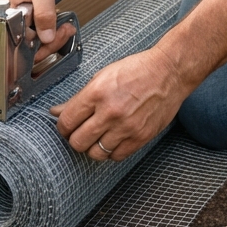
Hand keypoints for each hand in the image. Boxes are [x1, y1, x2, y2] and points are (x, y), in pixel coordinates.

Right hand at [2, 0, 75, 60]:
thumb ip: (44, 13)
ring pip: (37, 41)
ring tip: (65, 28)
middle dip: (49, 42)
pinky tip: (63, 26)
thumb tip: (46, 36)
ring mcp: (23, 19)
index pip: (17, 40)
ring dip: (54, 38)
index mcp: (6, 11)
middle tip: (63, 32)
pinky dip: (54, 32)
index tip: (52, 40)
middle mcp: (12, 18)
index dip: (36, 45)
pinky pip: (42, 33)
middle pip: (28, 44)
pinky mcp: (33, 18)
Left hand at [50, 46, 188, 161]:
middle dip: (75, 138)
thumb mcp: (103, 76)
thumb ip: (80, 98)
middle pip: (78, 142)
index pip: (67, 122)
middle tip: (80, 132)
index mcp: (97, 93)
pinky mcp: (140, 137)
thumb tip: (57, 112)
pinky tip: (113, 139)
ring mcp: (126, 127)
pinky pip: (116, 156)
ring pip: (95, 153)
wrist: (168, 72)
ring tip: (97, 136)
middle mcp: (110, 112)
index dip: (62, 127)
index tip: (65, 126)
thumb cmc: (137, 70)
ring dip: (93, 147)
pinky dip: (111, 151)